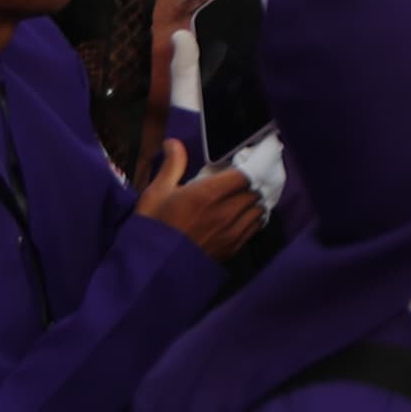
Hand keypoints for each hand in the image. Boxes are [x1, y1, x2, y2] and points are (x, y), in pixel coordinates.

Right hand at [134, 140, 266, 258]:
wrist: (151, 268)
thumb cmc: (153, 226)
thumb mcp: (157, 192)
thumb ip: (172, 165)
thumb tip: (173, 142)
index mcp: (209, 194)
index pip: (247, 174)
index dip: (253, 164)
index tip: (253, 157)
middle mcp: (226, 212)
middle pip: (256, 190)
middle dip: (256, 180)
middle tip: (252, 174)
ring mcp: (232, 232)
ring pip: (259, 209)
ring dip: (257, 199)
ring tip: (251, 193)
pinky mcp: (233, 248)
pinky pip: (255, 227)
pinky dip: (255, 217)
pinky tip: (248, 212)